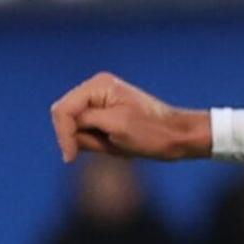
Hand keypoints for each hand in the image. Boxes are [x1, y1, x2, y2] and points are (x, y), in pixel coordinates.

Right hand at [50, 71, 209, 162]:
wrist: (180, 137)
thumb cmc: (153, 133)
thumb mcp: (115, 127)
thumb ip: (84, 122)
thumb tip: (64, 128)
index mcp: (98, 86)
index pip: (63, 111)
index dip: (63, 135)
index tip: (71, 158)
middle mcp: (97, 88)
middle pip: (67, 118)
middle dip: (81, 138)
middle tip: (108, 147)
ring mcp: (101, 101)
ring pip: (77, 128)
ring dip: (92, 142)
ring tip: (119, 144)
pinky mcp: (106, 114)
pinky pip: (90, 132)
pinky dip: (99, 142)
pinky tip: (120, 144)